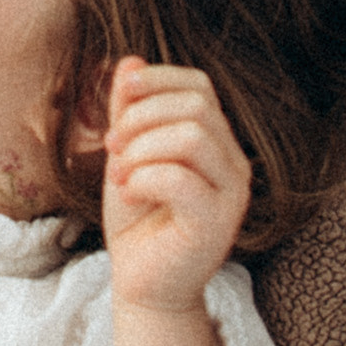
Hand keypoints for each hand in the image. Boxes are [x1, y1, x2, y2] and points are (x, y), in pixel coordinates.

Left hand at [101, 60, 248, 345]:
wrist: (142, 283)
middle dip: (142, 118)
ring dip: (140, 149)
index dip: (158, 80)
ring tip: (119, 174)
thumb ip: (129, 112)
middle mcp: (233, 163)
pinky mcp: (216, 224)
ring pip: (190, 137)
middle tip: (112, 147)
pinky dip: (143, 178)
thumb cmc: (137, 219)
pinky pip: (181, 179)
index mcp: (216, 141)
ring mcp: (231, 194)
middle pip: (196, 105)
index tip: (121, 97)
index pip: (199, 85)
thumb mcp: (126, 155)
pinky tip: (129, 193)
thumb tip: (129, 62)